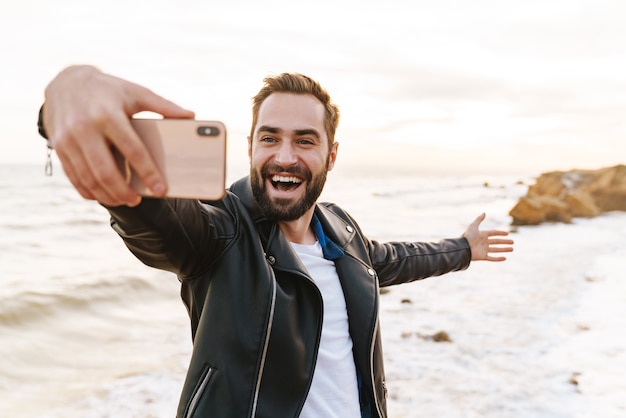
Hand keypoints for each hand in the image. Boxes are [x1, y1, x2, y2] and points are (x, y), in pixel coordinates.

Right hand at [43, 65, 194, 205]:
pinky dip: (88, 191)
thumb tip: (191, 115)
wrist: (66, 81)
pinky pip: (73, 176)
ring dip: (107, 195)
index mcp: (108, 114)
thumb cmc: (109, 90)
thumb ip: (163, 105)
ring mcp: (67, 139)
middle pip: (105, 170)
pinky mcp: (58, 147)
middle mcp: (84, 128)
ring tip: (125, 201)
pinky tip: (103, 196)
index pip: (131, 149)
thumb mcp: (135, 92)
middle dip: (123, 191)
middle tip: (139, 200)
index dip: (147, 172)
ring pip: (88, 177)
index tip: (160, 189)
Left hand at [462, 213, 513, 261]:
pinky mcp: (483, 256)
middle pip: (496, 242)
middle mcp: (484, 242)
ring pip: (496, 250)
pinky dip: (498, 259)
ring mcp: (483, 250)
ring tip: (512, 249)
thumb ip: (479, 219)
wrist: (463, 247)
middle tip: (512, 242)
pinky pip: (492, 258)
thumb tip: (484, 213)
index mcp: (482, 235)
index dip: (500, 233)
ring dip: (504, 249)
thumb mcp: (473, 226)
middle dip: (504, 242)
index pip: (493, 233)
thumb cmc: (467, 236)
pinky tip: (505, 258)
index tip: (507, 234)